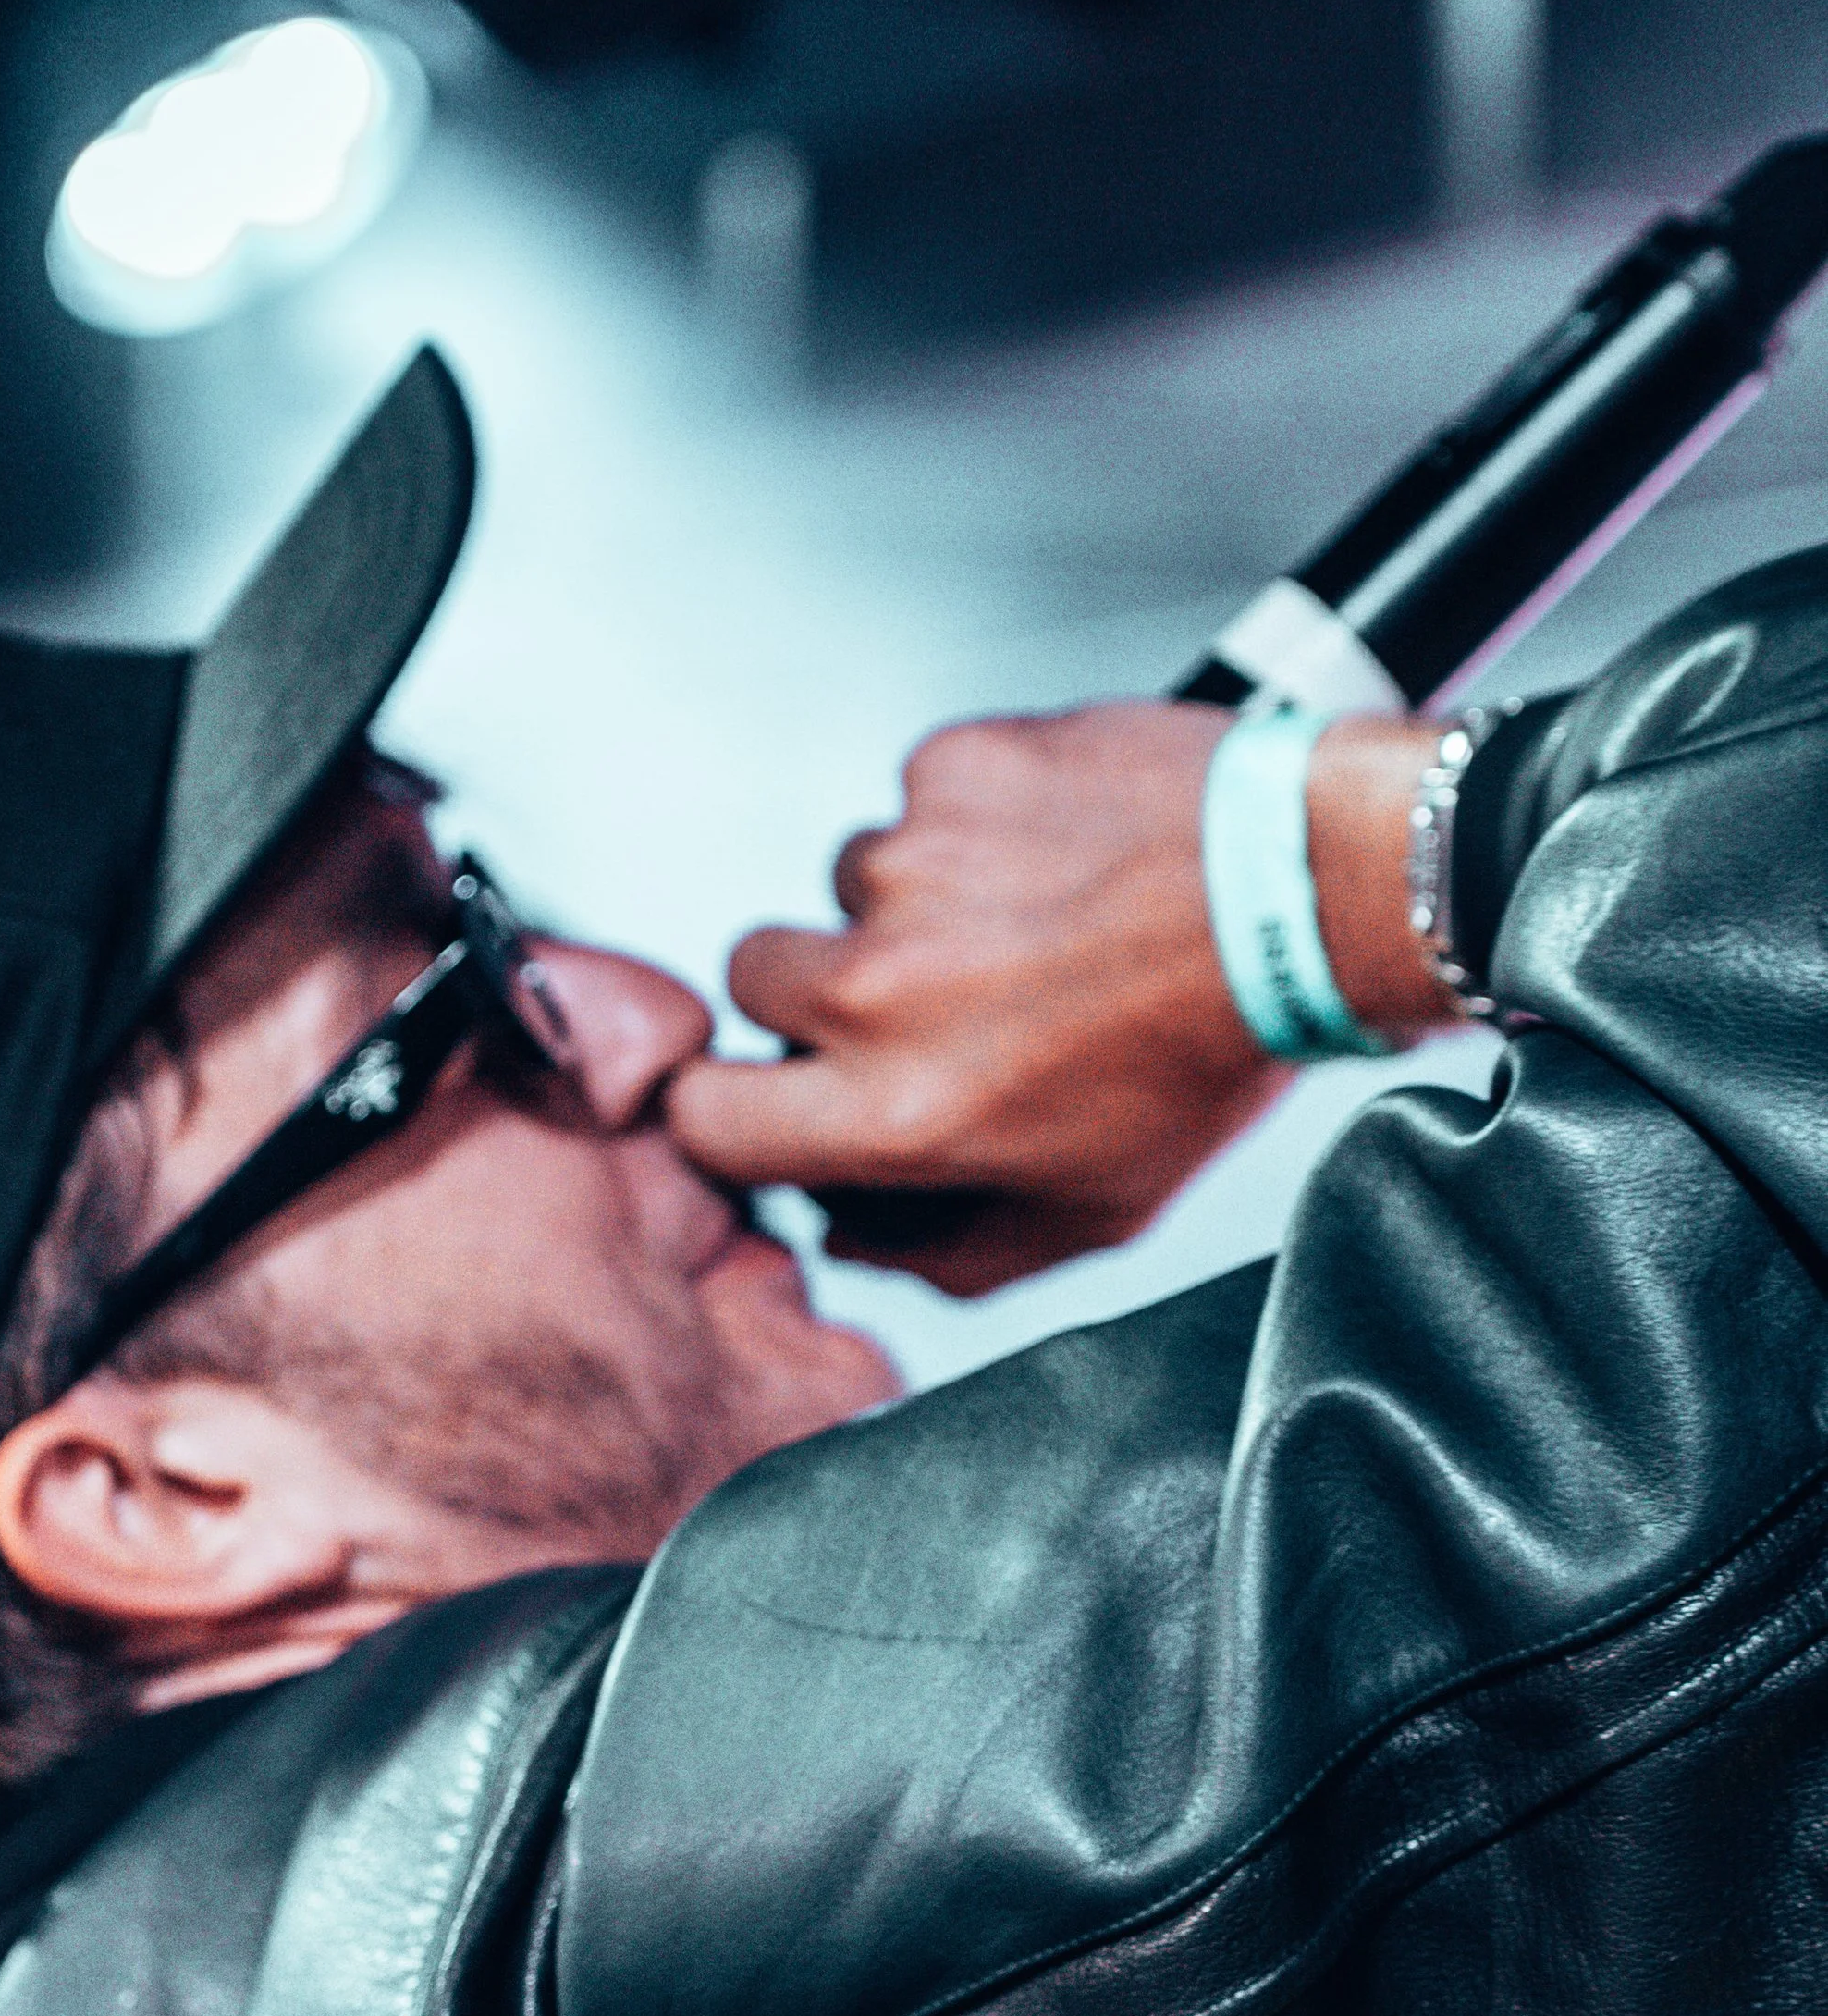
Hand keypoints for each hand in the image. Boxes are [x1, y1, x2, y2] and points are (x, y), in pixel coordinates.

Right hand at [665, 705, 1448, 1294]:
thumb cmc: (1213, 1050)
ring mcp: (911, 861)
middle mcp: (882, 986)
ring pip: (847, 883)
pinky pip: (921, 799)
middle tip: (927, 994)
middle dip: (815, 991)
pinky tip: (1058, 851)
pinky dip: (975, 821)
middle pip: (752, 979)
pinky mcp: (954, 765)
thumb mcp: (1091, 1210)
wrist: (1311, 895)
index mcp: (899, 1110)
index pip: (704, 1115)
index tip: (779, 1093)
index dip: (733, 1106)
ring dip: (914, 902)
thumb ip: (945, 1250)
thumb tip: (852, 1231)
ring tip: (1031, 918)